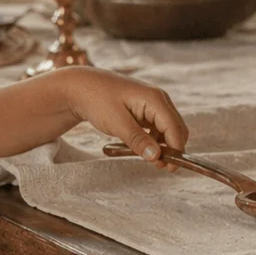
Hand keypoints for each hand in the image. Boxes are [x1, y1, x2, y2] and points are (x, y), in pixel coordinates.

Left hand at [58, 69, 187, 169]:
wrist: (79, 86)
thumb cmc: (97, 99)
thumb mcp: (116, 122)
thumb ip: (138, 140)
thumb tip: (156, 156)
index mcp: (155, 99)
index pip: (175, 128)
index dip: (176, 149)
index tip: (170, 168)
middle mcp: (158, 99)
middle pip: (176, 129)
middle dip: (171, 148)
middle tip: (159, 166)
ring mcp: (152, 104)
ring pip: (167, 130)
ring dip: (161, 145)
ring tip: (147, 159)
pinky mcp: (144, 109)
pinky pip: (155, 127)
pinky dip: (152, 139)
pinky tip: (140, 148)